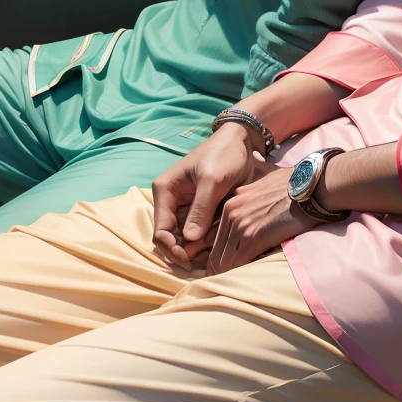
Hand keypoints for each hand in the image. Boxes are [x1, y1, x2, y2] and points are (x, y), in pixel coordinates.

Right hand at [151, 125, 257, 267]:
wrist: (241, 142)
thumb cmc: (223, 155)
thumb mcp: (212, 181)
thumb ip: (200, 209)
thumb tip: (188, 239)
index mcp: (165, 191)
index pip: (160, 230)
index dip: (171, 248)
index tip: (189, 259)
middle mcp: (172, 202)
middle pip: (174, 238)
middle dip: (190, 247)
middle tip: (211, 246)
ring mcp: (187, 208)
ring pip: (189, 239)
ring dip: (203, 243)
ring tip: (221, 234)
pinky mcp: (202, 211)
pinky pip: (203, 232)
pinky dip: (212, 236)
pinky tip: (224, 230)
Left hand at [207, 163, 312, 274]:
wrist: (311, 187)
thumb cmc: (294, 187)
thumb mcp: (263, 187)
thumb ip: (250, 200)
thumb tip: (249, 210)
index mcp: (232, 204)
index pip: (215, 238)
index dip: (219, 256)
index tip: (224, 268)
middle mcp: (231, 213)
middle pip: (215, 252)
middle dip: (219, 270)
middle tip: (227, 284)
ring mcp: (241, 225)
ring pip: (224, 260)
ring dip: (228, 275)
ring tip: (235, 288)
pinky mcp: (254, 237)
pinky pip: (238, 263)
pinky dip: (239, 274)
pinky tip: (245, 281)